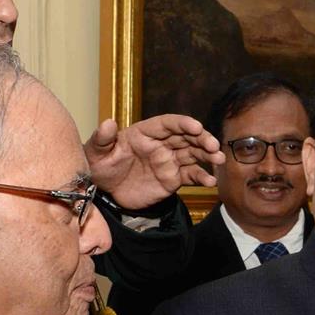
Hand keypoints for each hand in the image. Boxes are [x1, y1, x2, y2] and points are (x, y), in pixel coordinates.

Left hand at [84, 114, 222, 209]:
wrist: (106, 191)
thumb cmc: (100, 166)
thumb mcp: (96, 152)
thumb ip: (102, 138)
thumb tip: (108, 123)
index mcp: (145, 132)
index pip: (167, 124)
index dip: (182, 124)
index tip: (195, 127)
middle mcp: (161, 144)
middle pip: (186, 137)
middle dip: (202, 139)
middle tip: (213, 145)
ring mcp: (169, 161)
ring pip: (193, 154)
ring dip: (208, 155)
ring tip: (219, 159)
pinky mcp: (173, 178)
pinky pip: (191, 176)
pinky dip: (202, 177)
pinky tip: (210, 181)